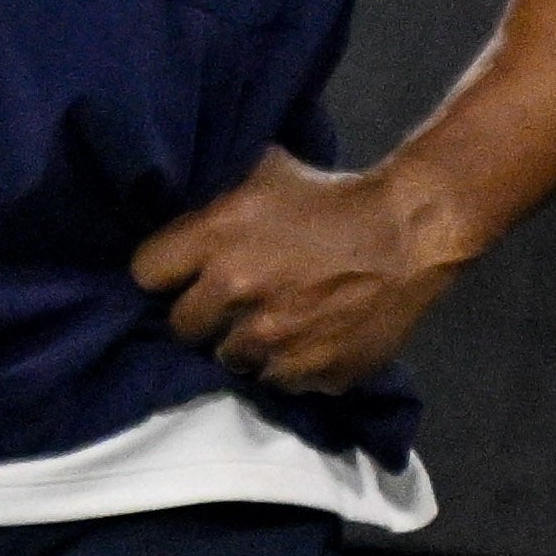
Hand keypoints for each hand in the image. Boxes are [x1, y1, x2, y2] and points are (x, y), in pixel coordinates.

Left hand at [130, 148, 474, 390]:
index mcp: (214, 241)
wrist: (408, 231)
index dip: (161, 275)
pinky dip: (289, 366)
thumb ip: (212, 200)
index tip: (176, 275)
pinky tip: (306, 339)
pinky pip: (281, 381)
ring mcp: (276, 338)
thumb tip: (170, 201)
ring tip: (270, 324)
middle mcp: (237, 293)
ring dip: (245, 344)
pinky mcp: (315, 370)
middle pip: (182, 326)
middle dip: (200, 315)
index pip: (146, 274)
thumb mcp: (259, 175)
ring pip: (231, 359)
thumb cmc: (329, 196)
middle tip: (228, 304)